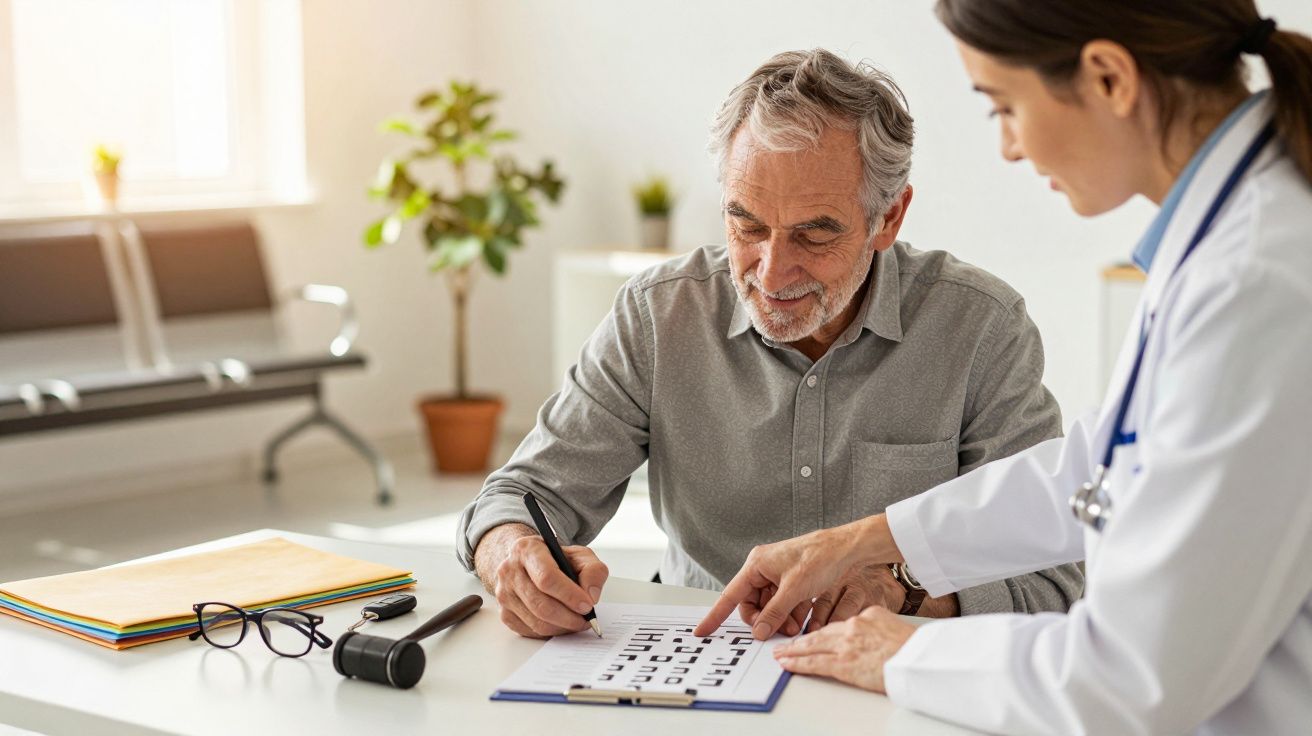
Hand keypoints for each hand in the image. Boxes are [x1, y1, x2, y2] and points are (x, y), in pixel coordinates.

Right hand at [473, 523, 608, 638]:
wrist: (528, 563)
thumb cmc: (554, 559)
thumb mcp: (579, 555)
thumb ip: (593, 571)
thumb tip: (591, 595)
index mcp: (527, 550)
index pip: (547, 577)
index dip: (569, 595)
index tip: (587, 605)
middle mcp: (509, 571)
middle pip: (541, 604)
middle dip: (569, 617)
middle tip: (586, 619)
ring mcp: (504, 594)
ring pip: (536, 622)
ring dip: (562, 627)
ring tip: (577, 622)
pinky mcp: (504, 613)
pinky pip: (530, 631)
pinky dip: (550, 632)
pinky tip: (561, 624)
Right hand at [695, 515, 898, 639]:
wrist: (846, 548)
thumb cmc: (820, 558)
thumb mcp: (794, 590)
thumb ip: (774, 613)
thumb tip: (759, 632)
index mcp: (756, 564)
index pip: (730, 595)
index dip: (715, 615)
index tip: (702, 631)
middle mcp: (763, 568)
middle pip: (751, 604)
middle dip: (763, 621)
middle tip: (778, 631)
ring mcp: (777, 574)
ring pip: (768, 606)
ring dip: (778, 619)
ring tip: (794, 627)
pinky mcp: (790, 580)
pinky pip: (781, 602)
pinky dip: (789, 613)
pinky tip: (802, 619)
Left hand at [772, 606, 916, 693]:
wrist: (922, 659)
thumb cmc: (918, 648)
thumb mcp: (897, 626)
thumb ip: (879, 626)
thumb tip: (872, 634)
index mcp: (868, 614)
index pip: (839, 620)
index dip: (822, 628)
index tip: (811, 632)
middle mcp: (853, 625)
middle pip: (821, 631)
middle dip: (801, 638)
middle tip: (786, 642)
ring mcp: (847, 644)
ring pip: (812, 645)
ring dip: (793, 650)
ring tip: (780, 653)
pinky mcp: (843, 663)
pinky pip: (814, 663)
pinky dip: (798, 663)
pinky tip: (787, 664)